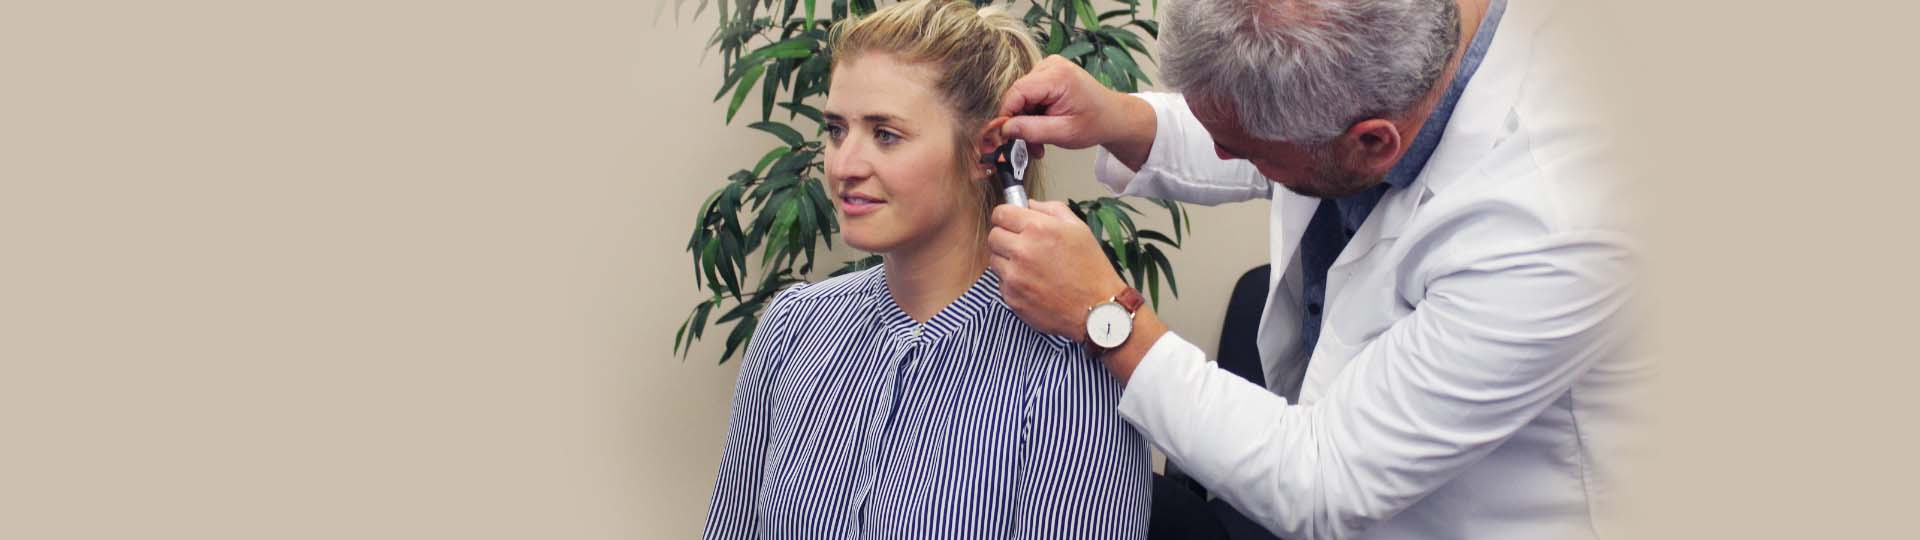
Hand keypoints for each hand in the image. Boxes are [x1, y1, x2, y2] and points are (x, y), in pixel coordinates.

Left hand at [987, 200, 1128, 340]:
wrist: (1096, 310)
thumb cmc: (1091, 269)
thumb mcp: (1079, 229)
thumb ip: (1051, 209)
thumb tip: (1030, 205)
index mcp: (1038, 229)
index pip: (1000, 213)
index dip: (1006, 216)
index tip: (1011, 222)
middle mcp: (1022, 251)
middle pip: (993, 236)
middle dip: (1005, 237)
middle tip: (1022, 244)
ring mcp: (1014, 276)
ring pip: (994, 259)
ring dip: (1006, 260)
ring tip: (1030, 266)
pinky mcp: (1011, 297)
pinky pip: (1001, 282)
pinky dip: (1012, 281)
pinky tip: (1033, 283)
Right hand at [996, 56, 1156, 167]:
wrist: (1113, 117)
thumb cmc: (1096, 123)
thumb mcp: (1063, 133)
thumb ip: (1032, 131)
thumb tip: (1004, 129)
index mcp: (1058, 76)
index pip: (1017, 93)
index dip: (1006, 116)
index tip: (1004, 137)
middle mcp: (1051, 66)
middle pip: (1018, 95)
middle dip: (1019, 123)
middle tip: (1027, 146)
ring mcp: (1048, 68)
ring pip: (1021, 98)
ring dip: (1025, 122)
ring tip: (1038, 142)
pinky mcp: (1047, 75)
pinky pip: (1029, 96)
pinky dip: (1031, 115)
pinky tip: (1041, 128)